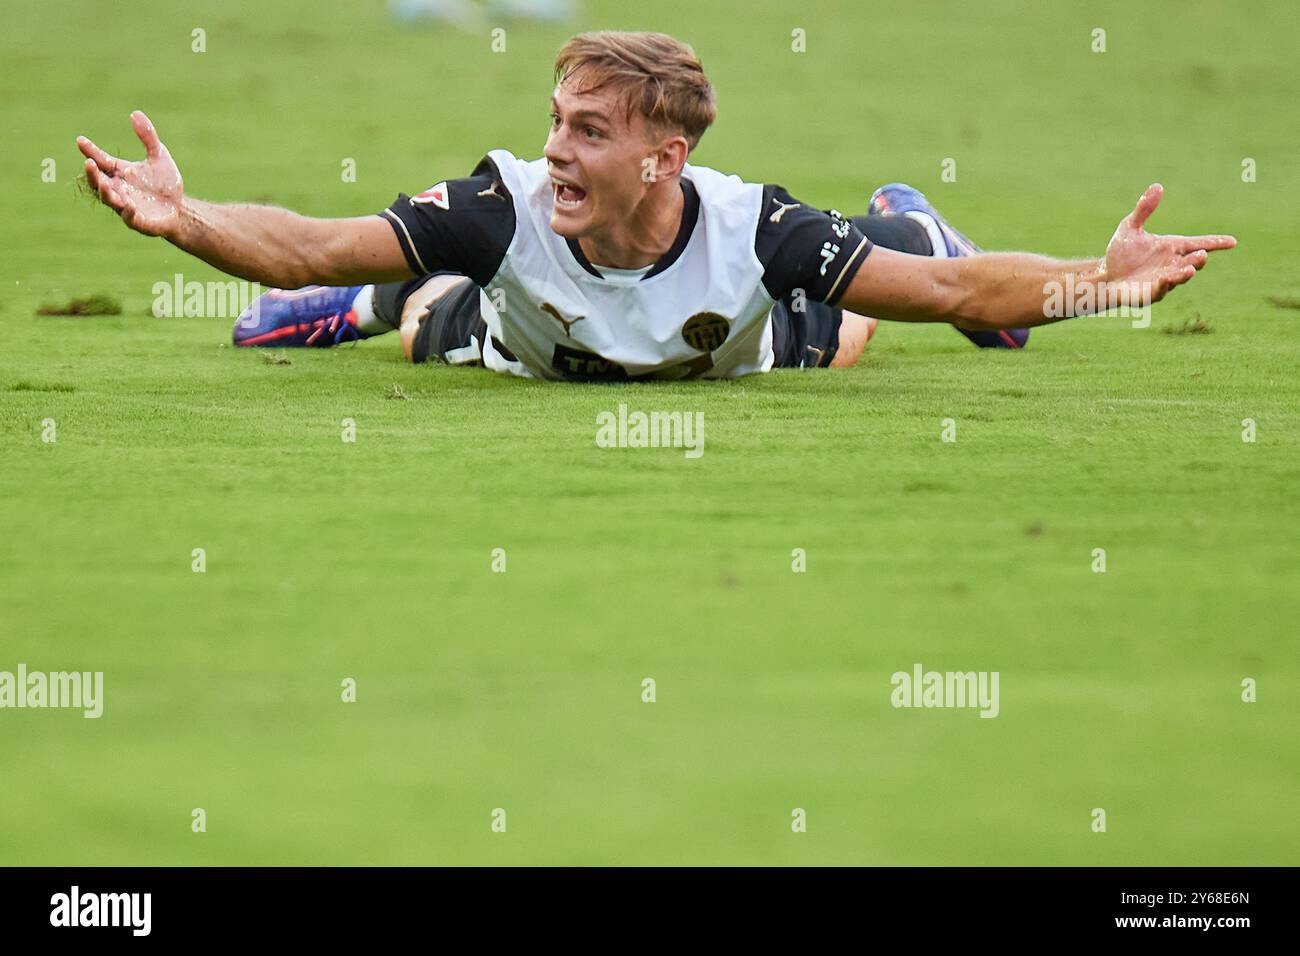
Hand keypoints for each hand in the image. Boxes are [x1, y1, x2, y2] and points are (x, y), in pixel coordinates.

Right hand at [77, 111, 183, 238]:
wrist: (180, 210)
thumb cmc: (165, 184)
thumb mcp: (159, 157)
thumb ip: (148, 137)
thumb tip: (135, 113)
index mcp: (119, 172)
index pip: (101, 160)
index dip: (90, 150)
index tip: (80, 140)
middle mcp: (118, 189)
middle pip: (98, 181)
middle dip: (92, 174)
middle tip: (89, 163)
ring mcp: (126, 206)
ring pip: (110, 200)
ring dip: (106, 192)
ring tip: (105, 184)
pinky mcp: (138, 221)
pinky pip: (130, 218)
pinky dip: (128, 213)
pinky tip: (130, 206)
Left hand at [1103, 184, 1235, 304]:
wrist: (1105, 276)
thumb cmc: (1121, 252)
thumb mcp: (1130, 227)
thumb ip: (1144, 209)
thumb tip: (1157, 186)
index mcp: (1172, 247)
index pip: (1198, 244)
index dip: (1215, 243)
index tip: (1232, 241)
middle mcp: (1172, 265)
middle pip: (1192, 262)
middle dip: (1198, 259)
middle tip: (1201, 254)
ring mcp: (1163, 281)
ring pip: (1178, 278)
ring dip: (1184, 274)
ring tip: (1189, 268)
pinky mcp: (1149, 294)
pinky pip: (1159, 291)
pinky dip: (1163, 285)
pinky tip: (1164, 279)